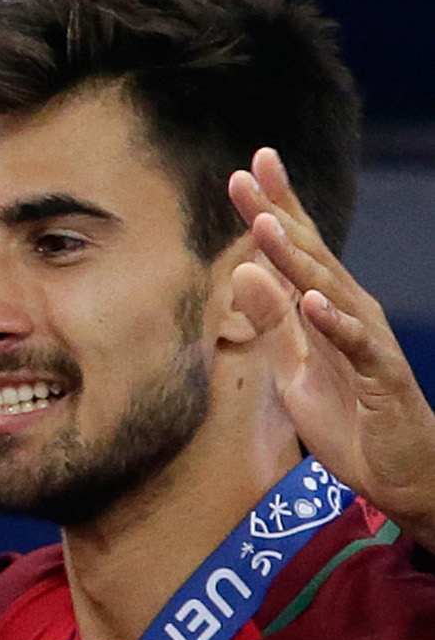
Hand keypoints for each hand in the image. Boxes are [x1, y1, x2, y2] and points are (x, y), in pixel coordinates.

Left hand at [229, 149, 434, 530]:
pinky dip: (335, 324)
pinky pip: (357, 346)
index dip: (273, 209)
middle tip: (251, 173)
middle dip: (280, 214)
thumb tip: (242, 272)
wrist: (397, 469)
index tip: (245, 169)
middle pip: (310, 255)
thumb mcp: (293, 367)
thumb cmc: (348, 415)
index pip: (297, 251)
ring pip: (330, 291)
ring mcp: (367, 340)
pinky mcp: (381, 375)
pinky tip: (313, 303)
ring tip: (268, 226)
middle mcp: (350, 312)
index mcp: (326, 308)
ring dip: (298, 259)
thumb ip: (271, 322)